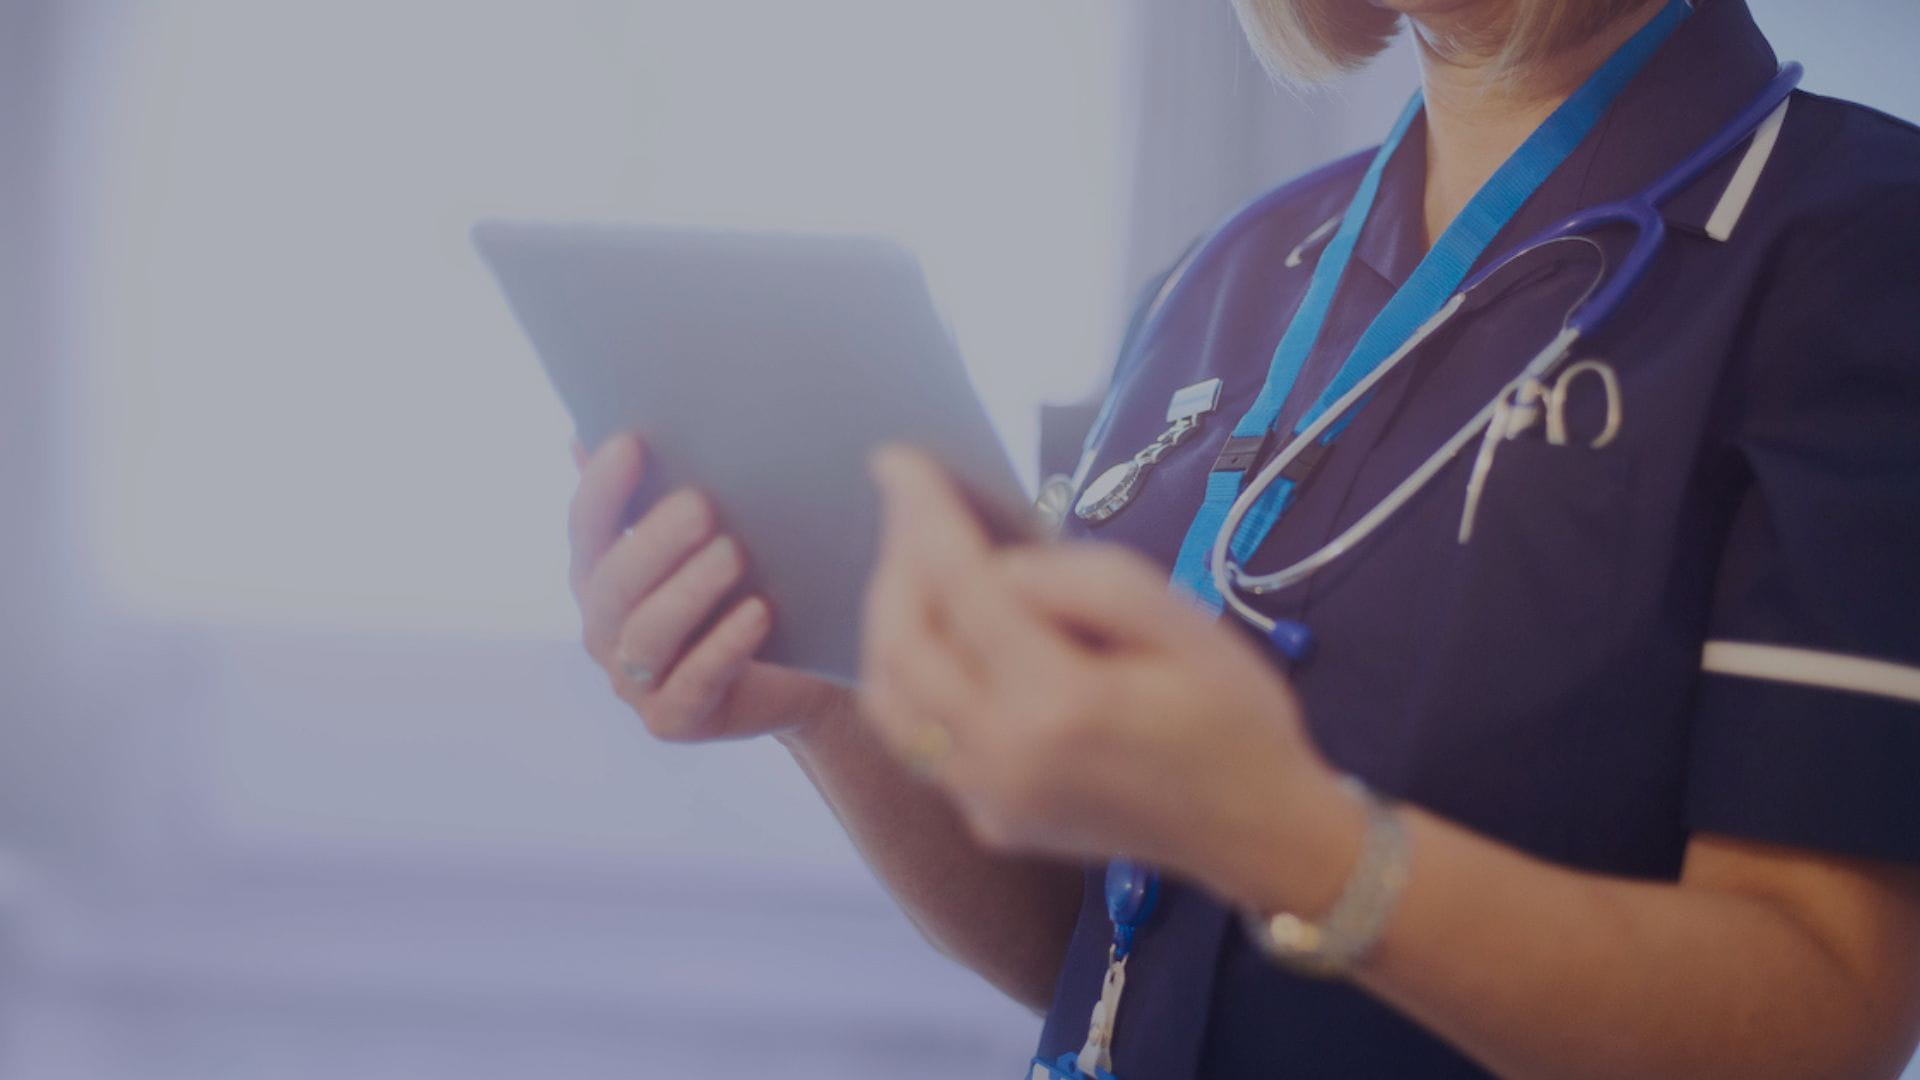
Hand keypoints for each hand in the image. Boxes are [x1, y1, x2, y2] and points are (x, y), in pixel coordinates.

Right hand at [570, 434, 846, 741]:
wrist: (799, 673)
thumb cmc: (745, 588)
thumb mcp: (707, 539)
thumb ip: (658, 495)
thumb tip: (597, 430)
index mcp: (600, 576)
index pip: (586, 527)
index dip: (603, 487)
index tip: (633, 442)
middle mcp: (605, 629)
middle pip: (613, 584)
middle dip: (654, 542)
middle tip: (702, 504)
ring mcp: (634, 681)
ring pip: (647, 635)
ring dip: (689, 591)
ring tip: (734, 553)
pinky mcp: (673, 721)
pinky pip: (693, 684)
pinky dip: (724, 646)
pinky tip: (757, 612)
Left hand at [857, 446, 1356, 909]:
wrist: (1259, 831)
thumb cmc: (1234, 716)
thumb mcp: (1184, 622)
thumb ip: (1085, 580)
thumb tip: (1001, 567)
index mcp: (1059, 702)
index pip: (961, 587)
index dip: (922, 516)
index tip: (896, 459)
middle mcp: (1003, 757)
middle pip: (901, 644)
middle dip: (896, 561)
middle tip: (912, 509)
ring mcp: (987, 798)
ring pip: (889, 699)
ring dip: (889, 623)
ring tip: (919, 568)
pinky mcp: (987, 817)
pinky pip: (918, 738)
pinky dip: (911, 677)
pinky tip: (944, 638)